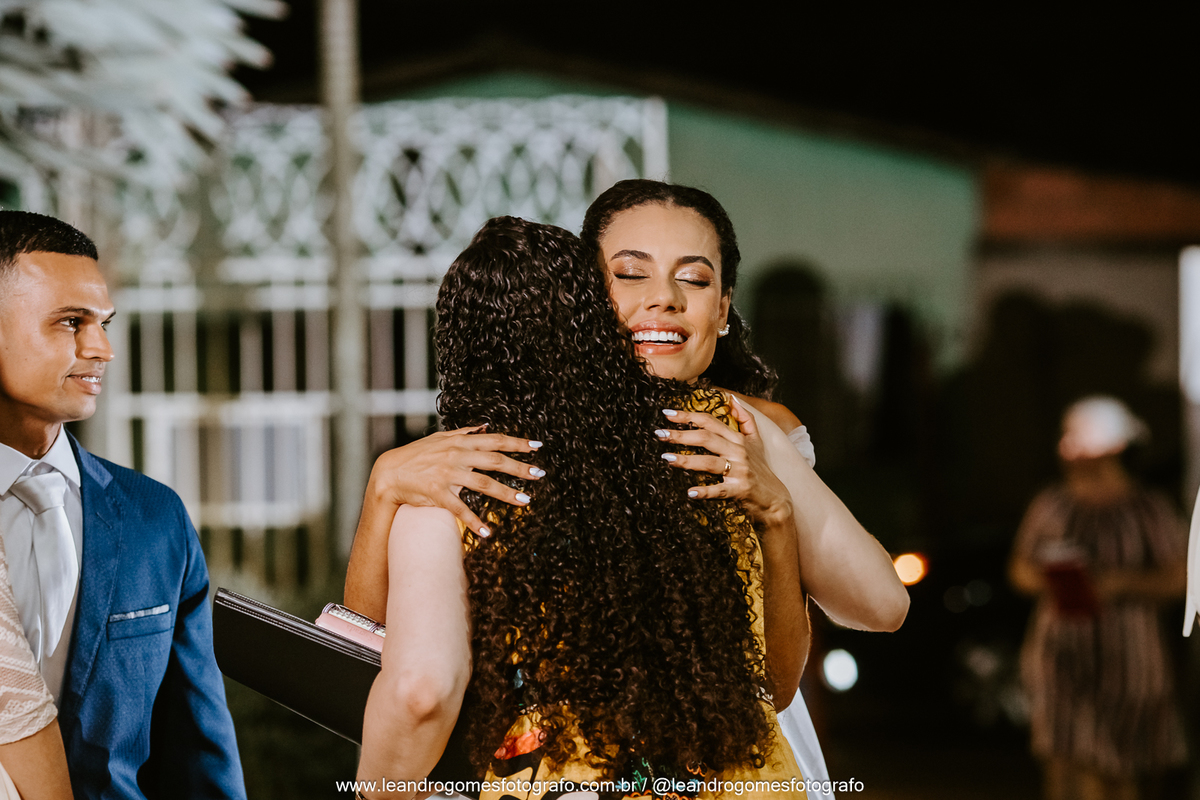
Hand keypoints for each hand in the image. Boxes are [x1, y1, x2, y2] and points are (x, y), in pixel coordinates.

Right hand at [366, 426, 543, 535]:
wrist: (389, 473)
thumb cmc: (416, 455)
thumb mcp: (439, 438)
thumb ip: (463, 433)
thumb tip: (484, 427)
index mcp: (460, 442)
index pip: (494, 440)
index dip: (517, 443)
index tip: (537, 447)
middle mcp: (456, 456)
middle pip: (494, 461)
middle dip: (519, 468)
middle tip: (539, 474)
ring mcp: (447, 475)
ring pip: (482, 484)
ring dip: (506, 493)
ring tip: (525, 500)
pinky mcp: (437, 494)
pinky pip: (459, 508)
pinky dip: (474, 521)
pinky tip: (488, 532)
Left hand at [657, 396, 792, 528]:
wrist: (775, 499)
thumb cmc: (761, 470)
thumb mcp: (757, 441)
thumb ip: (745, 419)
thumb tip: (733, 399)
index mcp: (738, 439)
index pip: (710, 422)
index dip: (689, 416)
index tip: (668, 414)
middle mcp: (739, 452)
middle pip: (706, 438)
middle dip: (681, 435)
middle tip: (660, 434)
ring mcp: (740, 471)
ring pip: (710, 462)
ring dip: (686, 461)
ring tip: (666, 458)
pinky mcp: (740, 490)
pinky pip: (720, 490)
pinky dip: (705, 491)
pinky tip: (690, 492)